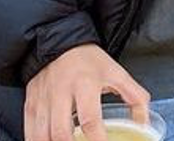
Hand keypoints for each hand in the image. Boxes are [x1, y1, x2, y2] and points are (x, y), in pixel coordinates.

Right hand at [24, 43, 150, 140]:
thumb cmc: (88, 60)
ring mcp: (43, 99)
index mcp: (85, 84)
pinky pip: (30, 130)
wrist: (58, 42)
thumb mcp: (117, 73)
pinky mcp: (31, 103)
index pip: (89, 120)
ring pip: (42, 134)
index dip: (97, 140)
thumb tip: (143, 123)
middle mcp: (61, 92)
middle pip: (61, 132)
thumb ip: (135, 97)